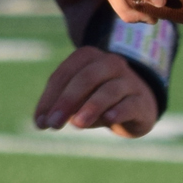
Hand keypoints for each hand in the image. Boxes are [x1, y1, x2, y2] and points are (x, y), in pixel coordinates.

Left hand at [33, 47, 161, 137]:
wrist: (136, 108)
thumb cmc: (97, 101)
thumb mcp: (77, 101)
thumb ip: (62, 106)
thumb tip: (45, 121)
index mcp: (89, 58)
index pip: (65, 74)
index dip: (50, 98)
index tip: (40, 122)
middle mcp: (110, 63)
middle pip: (87, 77)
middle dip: (67, 100)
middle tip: (53, 124)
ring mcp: (129, 81)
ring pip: (110, 90)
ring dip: (91, 106)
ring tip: (77, 124)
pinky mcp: (141, 101)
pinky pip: (130, 104)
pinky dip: (118, 110)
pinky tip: (108, 119)